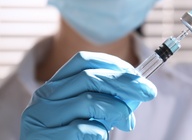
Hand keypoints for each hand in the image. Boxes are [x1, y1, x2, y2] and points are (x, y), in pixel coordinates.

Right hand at [20, 52, 155, 138]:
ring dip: (117, 110)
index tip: (137, 73)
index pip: (83, 61)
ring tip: (127, 123)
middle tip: (149, 92)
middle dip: (125, 82)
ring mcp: (41, 116)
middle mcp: (45, 95)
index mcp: (57, 84)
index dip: (113, 63)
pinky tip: (100, 138)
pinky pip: (82, 128)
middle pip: (89, 77)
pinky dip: (99, 133)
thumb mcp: (95, 112)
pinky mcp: (42, 136)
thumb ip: (112, 98)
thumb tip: (139, 88)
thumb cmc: (77, 136)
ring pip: (88, 101)